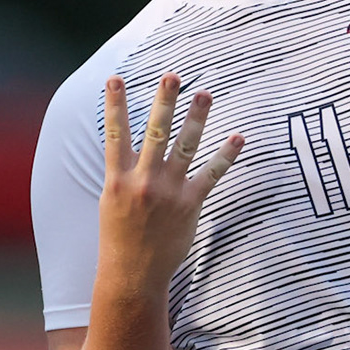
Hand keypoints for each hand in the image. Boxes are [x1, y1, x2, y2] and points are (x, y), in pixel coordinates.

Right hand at [98, 74, 243, 295]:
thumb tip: (125, 140)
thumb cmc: (120, 233)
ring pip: (184, 147)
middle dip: (163, 103)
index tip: (114, 78)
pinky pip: (211, 175)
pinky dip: (226, 156)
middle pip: (154, 133)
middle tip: (172, 76)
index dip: (114, 105)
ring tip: (205, 93)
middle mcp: (143, 181)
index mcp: (118, 178)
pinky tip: (238, 137)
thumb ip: (123, 169)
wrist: (132, 273)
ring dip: (196, 119)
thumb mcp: (111, 198)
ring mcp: (168, 192)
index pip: (114, 134)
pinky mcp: (190, 205)